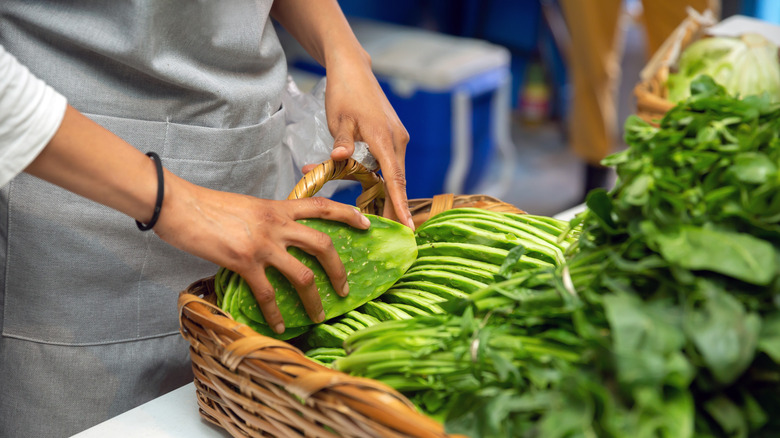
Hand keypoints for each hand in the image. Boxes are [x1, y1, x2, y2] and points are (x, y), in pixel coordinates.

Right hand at [154, 176, 369, 333]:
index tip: (368, 224)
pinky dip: (276, 314)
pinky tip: (281, 326)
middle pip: (324, 245)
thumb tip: (280, 236)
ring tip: (319, 316)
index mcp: (279, 207)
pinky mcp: (244, 262)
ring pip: (303, 275)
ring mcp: (263, 244)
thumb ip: (269, 219)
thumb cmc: (210, 206)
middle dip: (339, 270)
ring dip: (315, 299)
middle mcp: (277, 224)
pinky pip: (268, 294)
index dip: (349, 215)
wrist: (180, 205)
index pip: (323, 206)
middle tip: (346, 288)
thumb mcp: (249, 206)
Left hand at [324, 51, 413, 228]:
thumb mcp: (338, 118)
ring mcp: (397, 138)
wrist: (353, 70)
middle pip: (397, 180)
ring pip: (392, 173)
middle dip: (393, 206)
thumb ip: (341, 141)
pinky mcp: (392, 137)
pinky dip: (380, 179)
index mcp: (385, 138)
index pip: (395, 179)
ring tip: (377, 216)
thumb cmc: (345, 93)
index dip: (399, 204)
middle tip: (390, 232)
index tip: (408, 227)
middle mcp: (397, 140)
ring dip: (384, 193)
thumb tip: (339, 157)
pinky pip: (388, 163)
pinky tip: (369, 190)